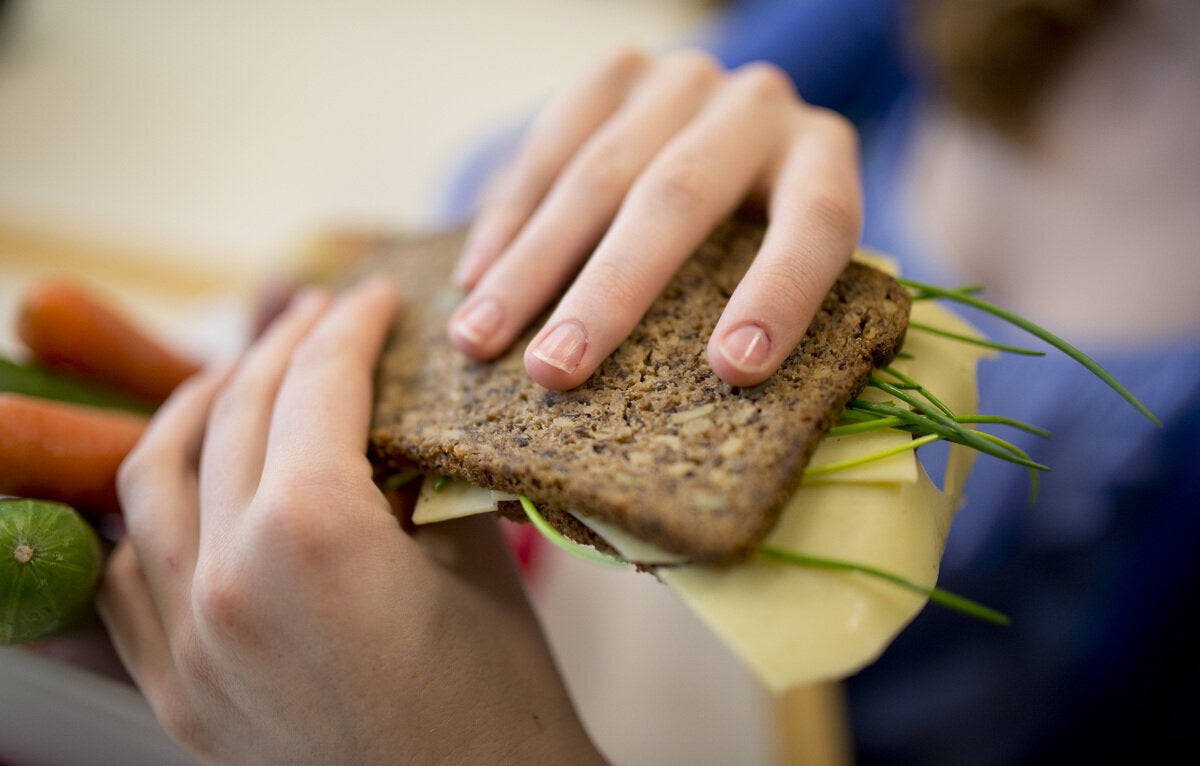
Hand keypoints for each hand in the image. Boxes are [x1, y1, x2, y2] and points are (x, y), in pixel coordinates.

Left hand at [96, 278, 603, 764]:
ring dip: (198, 409)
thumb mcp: (475, 559)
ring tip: (239, 376)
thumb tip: (392, 417)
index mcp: (313, 535)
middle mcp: (226, 580)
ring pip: (153, 481)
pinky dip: (156, 510)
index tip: (374, 298)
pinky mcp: (175, 691)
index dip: (351, 328)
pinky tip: (190, 485)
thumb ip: (417, 474)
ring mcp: (186, 642)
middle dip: (284, 348)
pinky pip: (131, 572)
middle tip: (324, 318)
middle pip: (236, 416)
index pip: (317, 388)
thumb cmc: (502, 699)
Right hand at [448, 48, 861, 390]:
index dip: (781, 293)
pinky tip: (474, 280)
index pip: (817, 222)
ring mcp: (683, 81)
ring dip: (529, 266)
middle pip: (682, 195)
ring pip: (598, 174)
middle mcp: (758, 105)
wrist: (714, 132)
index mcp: (822, 155)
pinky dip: (506, 220)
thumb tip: (704, 386)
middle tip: (554, 370)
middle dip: (612, 290)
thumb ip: (753, 298)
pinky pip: (549, 147)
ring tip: (477, 341)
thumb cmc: (752, 235)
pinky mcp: (617, 72)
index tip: (733, 369)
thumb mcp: (778, 257)